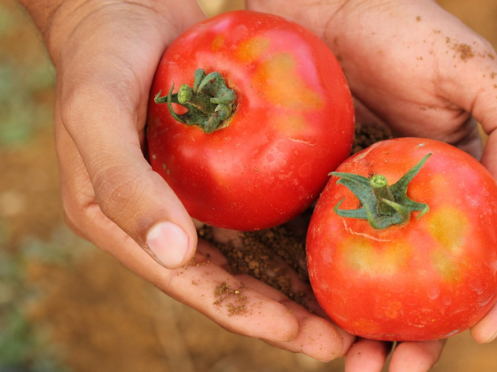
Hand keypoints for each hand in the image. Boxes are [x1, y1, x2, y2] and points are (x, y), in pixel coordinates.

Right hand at [18, 0, 351, 360]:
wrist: (120, 9)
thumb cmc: (100, 58)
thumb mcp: (96, 114)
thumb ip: (124, 185)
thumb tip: (175, 255)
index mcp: (127, 228)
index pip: (200, 288)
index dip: (256, 319)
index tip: (312, 340)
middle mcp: (165, 223)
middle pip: (235, 284)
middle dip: (288, 317)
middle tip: (346, 339)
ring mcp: (195, 199)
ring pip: (255, 256)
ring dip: (300, 284)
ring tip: (351, 305)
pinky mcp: (219, 172)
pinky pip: (262, 210)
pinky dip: (297, 232)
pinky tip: (337, 239)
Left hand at [248, 0, 496, 369]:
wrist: (319, 8)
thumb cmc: (400, 27)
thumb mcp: (471, 68)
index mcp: (456, 183)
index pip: (484, 250)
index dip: (493, 294)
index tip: (486, 333)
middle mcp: (409, 204)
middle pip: (423, 282)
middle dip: (420, 336)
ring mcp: (358, 207)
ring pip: (371, 282)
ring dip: (368, 331)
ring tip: (355, 367)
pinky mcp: (310, 200)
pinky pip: (317, 253)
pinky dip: (319, 292)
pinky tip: (311, 322)